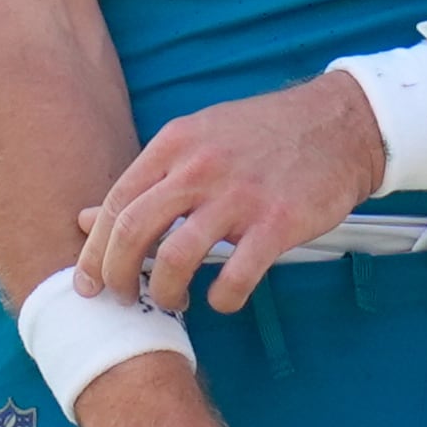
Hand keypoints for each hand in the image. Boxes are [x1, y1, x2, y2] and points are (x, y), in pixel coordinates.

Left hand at [79, 74, 398, 315]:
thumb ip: (147, 179)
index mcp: (176, 144)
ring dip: (166, 293)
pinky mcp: (277, 222)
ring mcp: (239, 195)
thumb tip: (87, 219)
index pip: (116, 203)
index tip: (89, 283)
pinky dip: (222, 299)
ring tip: (173, 302)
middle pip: (134, 231)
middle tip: (124, 298)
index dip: (94, 251)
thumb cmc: (264, 135)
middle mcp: (200, 166)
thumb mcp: (197, 138)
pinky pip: (235, 277)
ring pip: (176, 259)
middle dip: (118, 277)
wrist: (339, 123)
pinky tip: (223, 298)